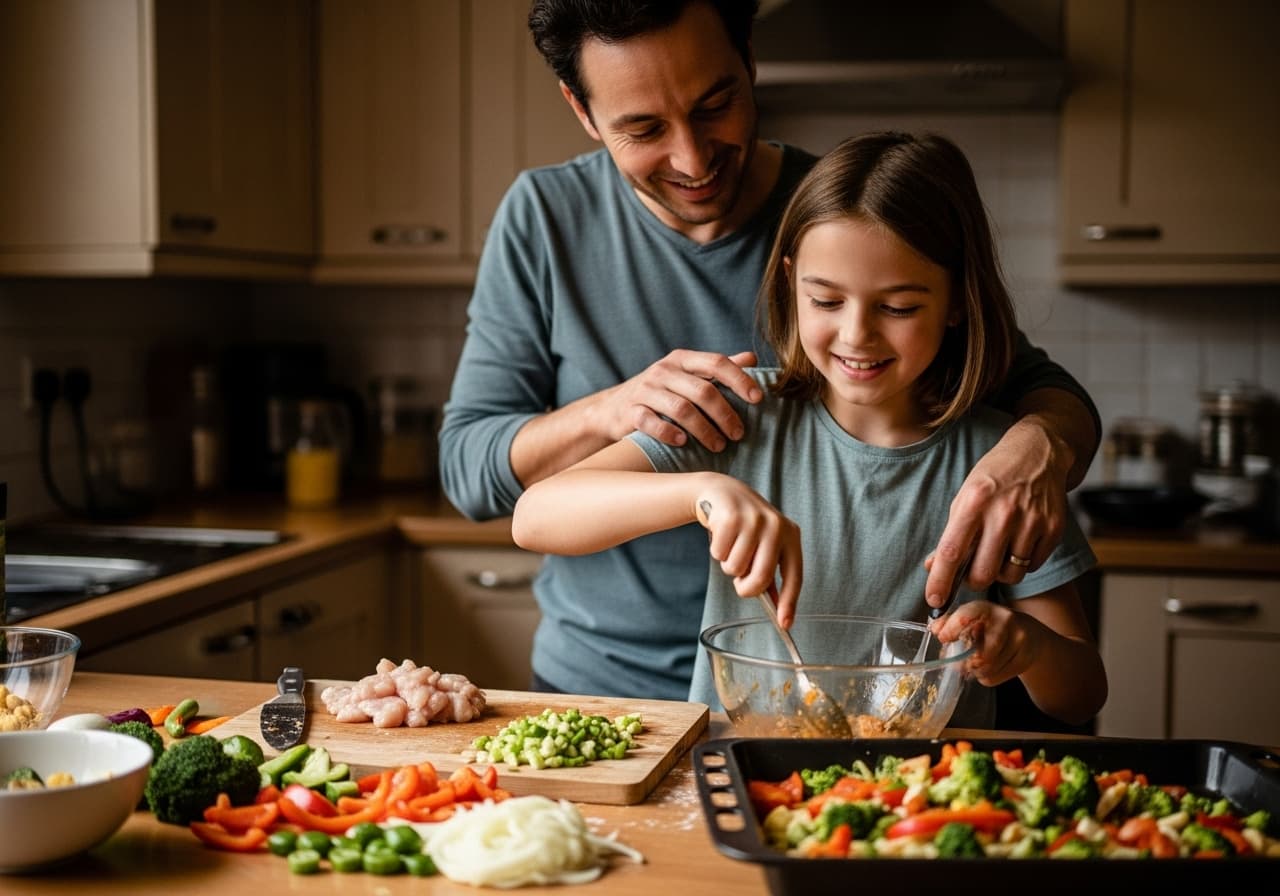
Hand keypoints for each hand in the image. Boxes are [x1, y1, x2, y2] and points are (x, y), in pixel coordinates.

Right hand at [599, 350, 760, 450]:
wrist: (613, 409)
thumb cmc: (661, 393)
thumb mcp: (687, 376)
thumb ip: (717, 369)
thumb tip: (752, 358)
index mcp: (682, 359)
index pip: (717, 362)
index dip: (740, 379)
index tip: (758, 399)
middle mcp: (663, 371)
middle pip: (703, 391)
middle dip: (725, 414)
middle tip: (738, 434)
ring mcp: (645, 390)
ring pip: (682, 409)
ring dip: (704, 430)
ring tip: (718, 445)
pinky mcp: (630, 412)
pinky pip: (652, 423)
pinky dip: (670, 434)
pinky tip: (684, 443)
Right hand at [694, 489, 802, 625]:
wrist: (723, 493)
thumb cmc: (746, 526)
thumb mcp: (765, 545)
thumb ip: (770, 573)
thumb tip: (777, 609)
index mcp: (791, 535)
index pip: (794, 576)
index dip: (789, 602)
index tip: (784, 623)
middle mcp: (776, 526)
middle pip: (761, 578)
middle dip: (746, 588)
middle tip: (740, 581)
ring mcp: (753, 521)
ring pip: (736, 568)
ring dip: (728, 565)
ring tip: (732, 546)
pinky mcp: (730, 518)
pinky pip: (719, 554)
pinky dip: (717, 551)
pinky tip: (721, 535)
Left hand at [924, 418, 1070, 608]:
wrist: (1038, 453)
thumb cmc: (995, 477)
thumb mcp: (965, 496)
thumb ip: (952, 533)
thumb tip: (933, 567)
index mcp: (974, 501)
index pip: (952, 551)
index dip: (940, 581)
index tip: (934, 601)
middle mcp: (1004, 512)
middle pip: (982, 572)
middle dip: (973, 582)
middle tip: (972, 572)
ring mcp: (1032, 520)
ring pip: (1009, 575)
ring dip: (999, 573)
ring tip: (997, 552)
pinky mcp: (1053, 528)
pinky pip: (1031, 566)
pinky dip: (1021, 564)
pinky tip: (1018, 543)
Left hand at [930, 600, 1043, 687]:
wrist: (1028, 633)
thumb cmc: (991, 626)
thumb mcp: (971, 618)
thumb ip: (949, 622)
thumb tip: (936, 629)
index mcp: (985, 608)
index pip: (967, 616)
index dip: (953, 628)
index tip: (944, 638)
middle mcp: (1004, 620)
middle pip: (980, 654)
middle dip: (967, 662)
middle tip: (963, 662)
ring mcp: (1018, 639)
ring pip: (987, 668)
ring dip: (976, 671)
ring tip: (977, 664)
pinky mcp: (1025, 658)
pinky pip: (996, 677)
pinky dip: (987, 677)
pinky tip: (990, 668)